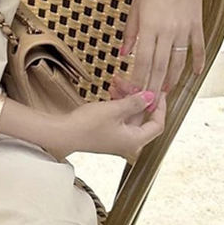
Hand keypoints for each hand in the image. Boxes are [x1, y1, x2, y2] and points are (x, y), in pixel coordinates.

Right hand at [42, 90, 165, 163]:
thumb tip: (151, 97)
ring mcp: (116, 139)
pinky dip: (118, 104)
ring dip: (126, 98)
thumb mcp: (116, 109)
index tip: (158, 92)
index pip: (157, 124)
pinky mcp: (106, 134)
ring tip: (118, 83)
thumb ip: (136, 103)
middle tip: (134, 82)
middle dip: (138, 97)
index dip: (160, 107)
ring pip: (129, 115)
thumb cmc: (87, 126)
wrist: (63, 134)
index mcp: (135, 140)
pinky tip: (112, 91)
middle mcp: (128, 142)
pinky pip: (118, 117)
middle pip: (142, 118)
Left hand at [120, 0, 205, 109]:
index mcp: (149, 27)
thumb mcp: (135, 8)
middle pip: (159, 67)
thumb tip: (123, 53)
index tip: (134, 94)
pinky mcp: (196, 24)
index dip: (138, 80)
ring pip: (178, 61)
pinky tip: (195, 74)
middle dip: (153, 87)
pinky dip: (197, 62)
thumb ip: (130, 33)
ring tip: (166, 91)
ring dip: (172, 79)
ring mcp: (183, 29)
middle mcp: (167, 31)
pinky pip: (197, 48)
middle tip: (149, 102)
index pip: (142, 62)